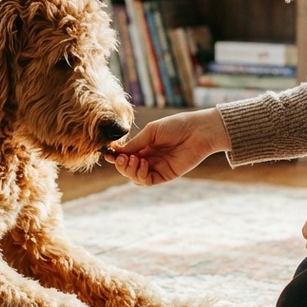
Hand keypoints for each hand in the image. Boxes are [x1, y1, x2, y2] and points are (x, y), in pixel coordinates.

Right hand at [105, 109, 229, 185]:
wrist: (198, 131)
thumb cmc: (176, 126)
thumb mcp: (151, 132)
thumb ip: (136, 143)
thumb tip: (117, 151)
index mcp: (145, 146)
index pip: (126, 155)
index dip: (116, 156)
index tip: (108, 154)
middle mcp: (149, 158)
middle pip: (128, 168)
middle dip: (122, 165)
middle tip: (123, 158)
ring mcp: (157, 167)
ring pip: (135, 177)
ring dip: (130, 170)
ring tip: (134, 160)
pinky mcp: (165, 175)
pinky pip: (147, 181)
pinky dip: (140, 175)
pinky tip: (142, 164)